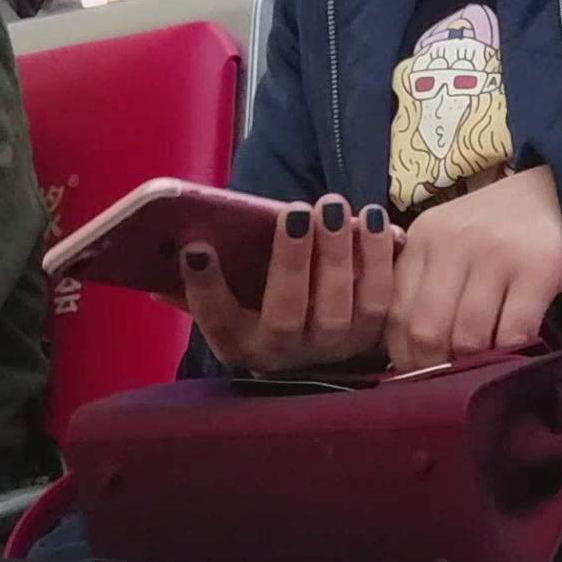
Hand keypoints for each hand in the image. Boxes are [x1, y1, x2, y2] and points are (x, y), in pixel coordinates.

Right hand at [184, 197, 395, 373]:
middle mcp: (287, 354)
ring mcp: (333, 347)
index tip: (196, 248)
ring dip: (338, 253)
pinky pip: (380, 297)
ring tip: (332, 207)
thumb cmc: (261, 306)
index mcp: (241, 344)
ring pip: (340, 307)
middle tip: (295, 211)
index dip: (206, 290)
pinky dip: (379, 257)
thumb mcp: (229, 299)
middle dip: (290, 261)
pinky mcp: (373, 334)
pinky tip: (372, 218)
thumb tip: (181, 247)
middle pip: (287, 315)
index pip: (217, 322)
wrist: (317, 343)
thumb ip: (204, 280)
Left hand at [386, 165, 561, 372]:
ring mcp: (496, 254)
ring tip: (480, 370)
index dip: (403, 357)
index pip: (396, 314)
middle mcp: (452, 244)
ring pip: (468, 336)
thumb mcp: (442, 246)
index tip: (416, 377)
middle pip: (427, 330)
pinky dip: (509, 354)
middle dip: (436, 368)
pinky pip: (513, 332)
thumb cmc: (487, 231)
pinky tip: (511, 354)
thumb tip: (404, 363)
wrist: (548, 193)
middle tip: (450, 383)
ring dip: (473, 366)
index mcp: (420, 241)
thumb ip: (420, 289)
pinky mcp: (537, 269)